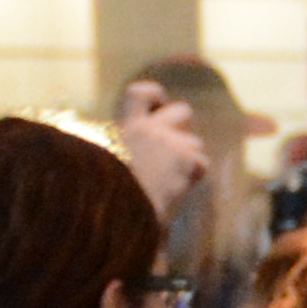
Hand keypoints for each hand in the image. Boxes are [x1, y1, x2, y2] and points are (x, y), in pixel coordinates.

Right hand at [115, 81, 210, 217]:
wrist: (117, 214)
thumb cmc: (109, 194)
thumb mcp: (105, 162)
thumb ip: (122, 147)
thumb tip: (130, 152)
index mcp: (126, 127)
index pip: (140, 93)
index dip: (154, 96)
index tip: (157, 106)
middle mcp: (150, 129)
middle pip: (183, 111)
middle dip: (183, 128)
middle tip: (173, 149)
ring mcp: (170, 143)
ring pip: (194, 143)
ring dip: (187, 159)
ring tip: (166, 180)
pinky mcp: (187, 160)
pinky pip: (201, 163)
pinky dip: (193, 175)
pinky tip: (175, 189)